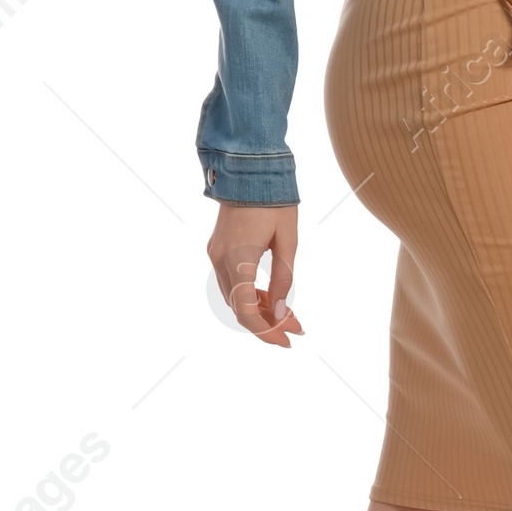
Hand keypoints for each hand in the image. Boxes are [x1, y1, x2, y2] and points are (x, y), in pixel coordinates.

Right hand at [208, 203, 302, 347]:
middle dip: (268, 322)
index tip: (286, 341)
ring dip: (260, 308)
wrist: (248, 168)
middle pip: (240, 307)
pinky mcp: (217, 248)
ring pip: (235, 296)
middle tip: (296, 330)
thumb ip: (284, 278)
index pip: (247, 312)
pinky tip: (272, 297)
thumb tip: (284, 311)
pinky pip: (232, 281)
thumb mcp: (288, 242)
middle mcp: (221, 261)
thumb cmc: (274, 202)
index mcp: (239, 261)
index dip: (266, 331)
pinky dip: (251, 293)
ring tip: (289, 315)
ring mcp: (216, 254)